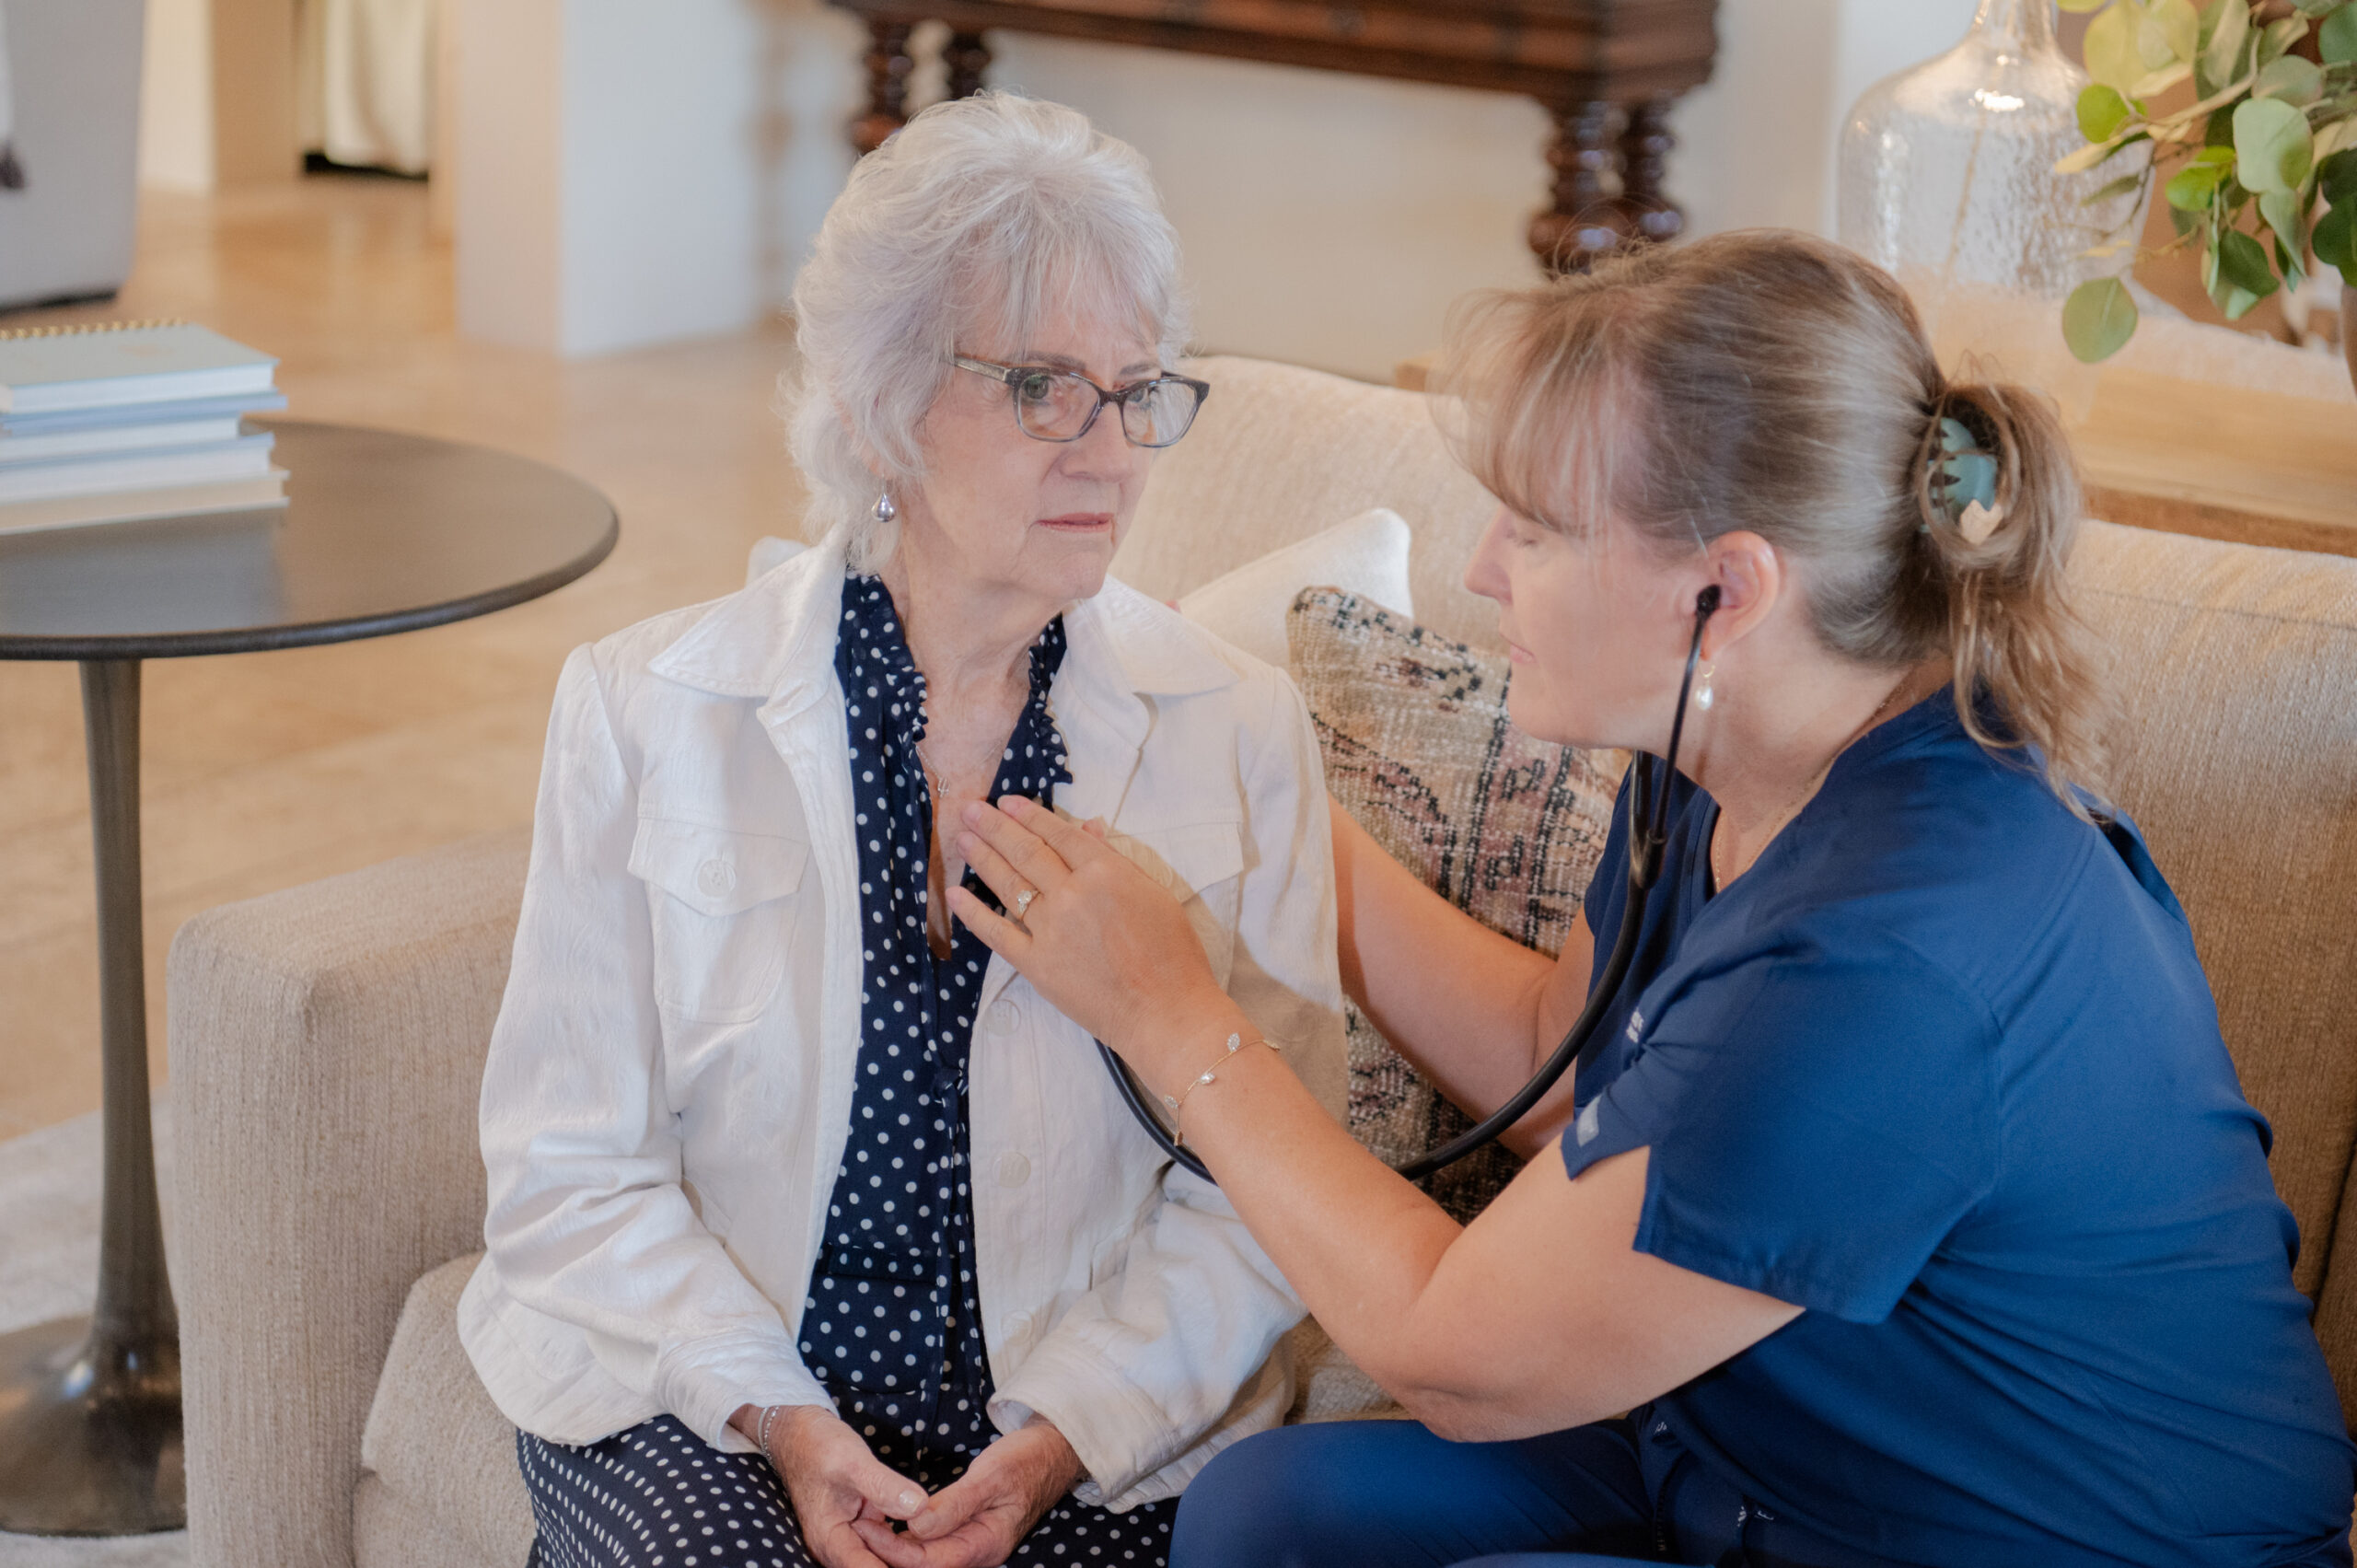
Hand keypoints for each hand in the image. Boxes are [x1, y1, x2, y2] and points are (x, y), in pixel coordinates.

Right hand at [759, 1405, 929, 1567]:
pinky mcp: (861, 1526)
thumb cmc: (819, 1446)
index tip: (927, 1562)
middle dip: (906, 1562)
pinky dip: (904, 1542)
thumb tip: (920, 1509)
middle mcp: (838, 1546)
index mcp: (831, 1540)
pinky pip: (884, 1544)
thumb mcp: (853, 1461)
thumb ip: (884, 1486)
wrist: (798, 1433)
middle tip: (939, 1554)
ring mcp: (849, 1537)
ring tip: (938, 1548)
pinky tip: (926, 1536)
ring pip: (883, 1559)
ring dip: (906, 1556)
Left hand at [852, 1421, 1084, 1567]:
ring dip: (898, 1547)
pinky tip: (889, 1526)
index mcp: (987, 1544)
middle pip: (927, 1565)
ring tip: (865, 1529)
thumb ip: (954, 1504)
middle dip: (891, 1553)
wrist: (1053, 1451)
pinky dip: (911, 1538)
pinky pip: (936, 1545)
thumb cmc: (1025, 1459)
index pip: (931, 1561)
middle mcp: (980, 1552)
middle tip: (857, 1531)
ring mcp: (976, 1544)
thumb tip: (915, 1526)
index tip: (866, 1529)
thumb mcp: (991, 1475)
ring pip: (929, 1557)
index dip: (895, 1549)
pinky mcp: (971, 1532)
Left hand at [948, 797, 1229, 1077]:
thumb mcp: (1154, 895)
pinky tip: (953, 895)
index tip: (1007, 802)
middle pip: (1026, 852)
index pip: (1059, 835)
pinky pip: (996, 933)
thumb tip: (1088, 829)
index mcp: (1105, 873)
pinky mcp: (1036, 964)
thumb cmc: (1173, 954)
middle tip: (970, 810)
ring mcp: (1050, 930)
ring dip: (982, 858)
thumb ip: (1116, 861)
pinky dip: (972, 913)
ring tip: (962, 838)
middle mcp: (1071, 895)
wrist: (1165, 1012)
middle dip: (995, 827)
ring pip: (1008, 885)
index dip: (1030, 815)